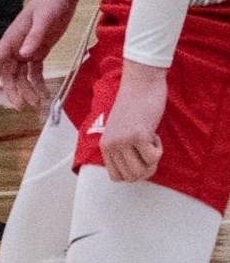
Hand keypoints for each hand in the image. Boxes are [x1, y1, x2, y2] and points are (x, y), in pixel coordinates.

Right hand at [0, 0, 84, 109]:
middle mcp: (17, 46)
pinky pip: (35, 71)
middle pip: (9, 73)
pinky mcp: (39, 50)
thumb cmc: (50, 3)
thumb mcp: (44, 19)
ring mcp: (28, 49)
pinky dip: (38, 83)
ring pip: (21, 75)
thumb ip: (34, 37)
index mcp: (13, 38)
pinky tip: (44, 93)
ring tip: (36, 102)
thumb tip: (24, 55)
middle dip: (13, 90)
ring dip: (26, 89)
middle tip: (20, 106)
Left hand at [101, 61, 167, 181]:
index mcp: (104, 145)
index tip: (138, 156)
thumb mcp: (121, 132)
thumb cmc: (135, 108)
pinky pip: (153, 158)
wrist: (141, 85)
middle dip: (146, 168)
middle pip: (131, 178)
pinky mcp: (138, 135)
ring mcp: (123, 141)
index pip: (116, 177)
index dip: (134, 172)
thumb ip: (122, 151)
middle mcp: (110, 145)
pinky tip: (152, 133)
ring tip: (149, 140)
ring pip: (142, 172)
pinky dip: (159, 149)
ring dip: (153, 160)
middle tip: (148, 149)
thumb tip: (134, 176)